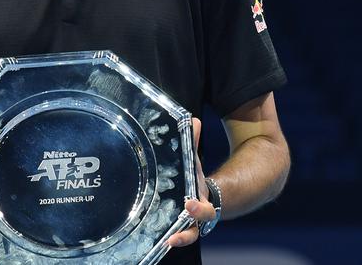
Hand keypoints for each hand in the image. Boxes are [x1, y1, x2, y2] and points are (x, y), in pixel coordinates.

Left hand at [167, 117, 216, 248]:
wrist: (209, 196)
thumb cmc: (196, 178)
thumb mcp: (194, 162)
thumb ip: (193, 142)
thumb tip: (192, 119)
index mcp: (203, 200)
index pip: (205, 209)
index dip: (198, 209)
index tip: (189, 204)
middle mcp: (196, 217)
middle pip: (194, 230)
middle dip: (186, 233)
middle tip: (174, 235)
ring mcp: (187, 225)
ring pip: (185, 236)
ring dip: (178, 240)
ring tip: (168, 242)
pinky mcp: (175, 228)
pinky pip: (170, 235)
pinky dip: (165, 238)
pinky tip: (152, 241)